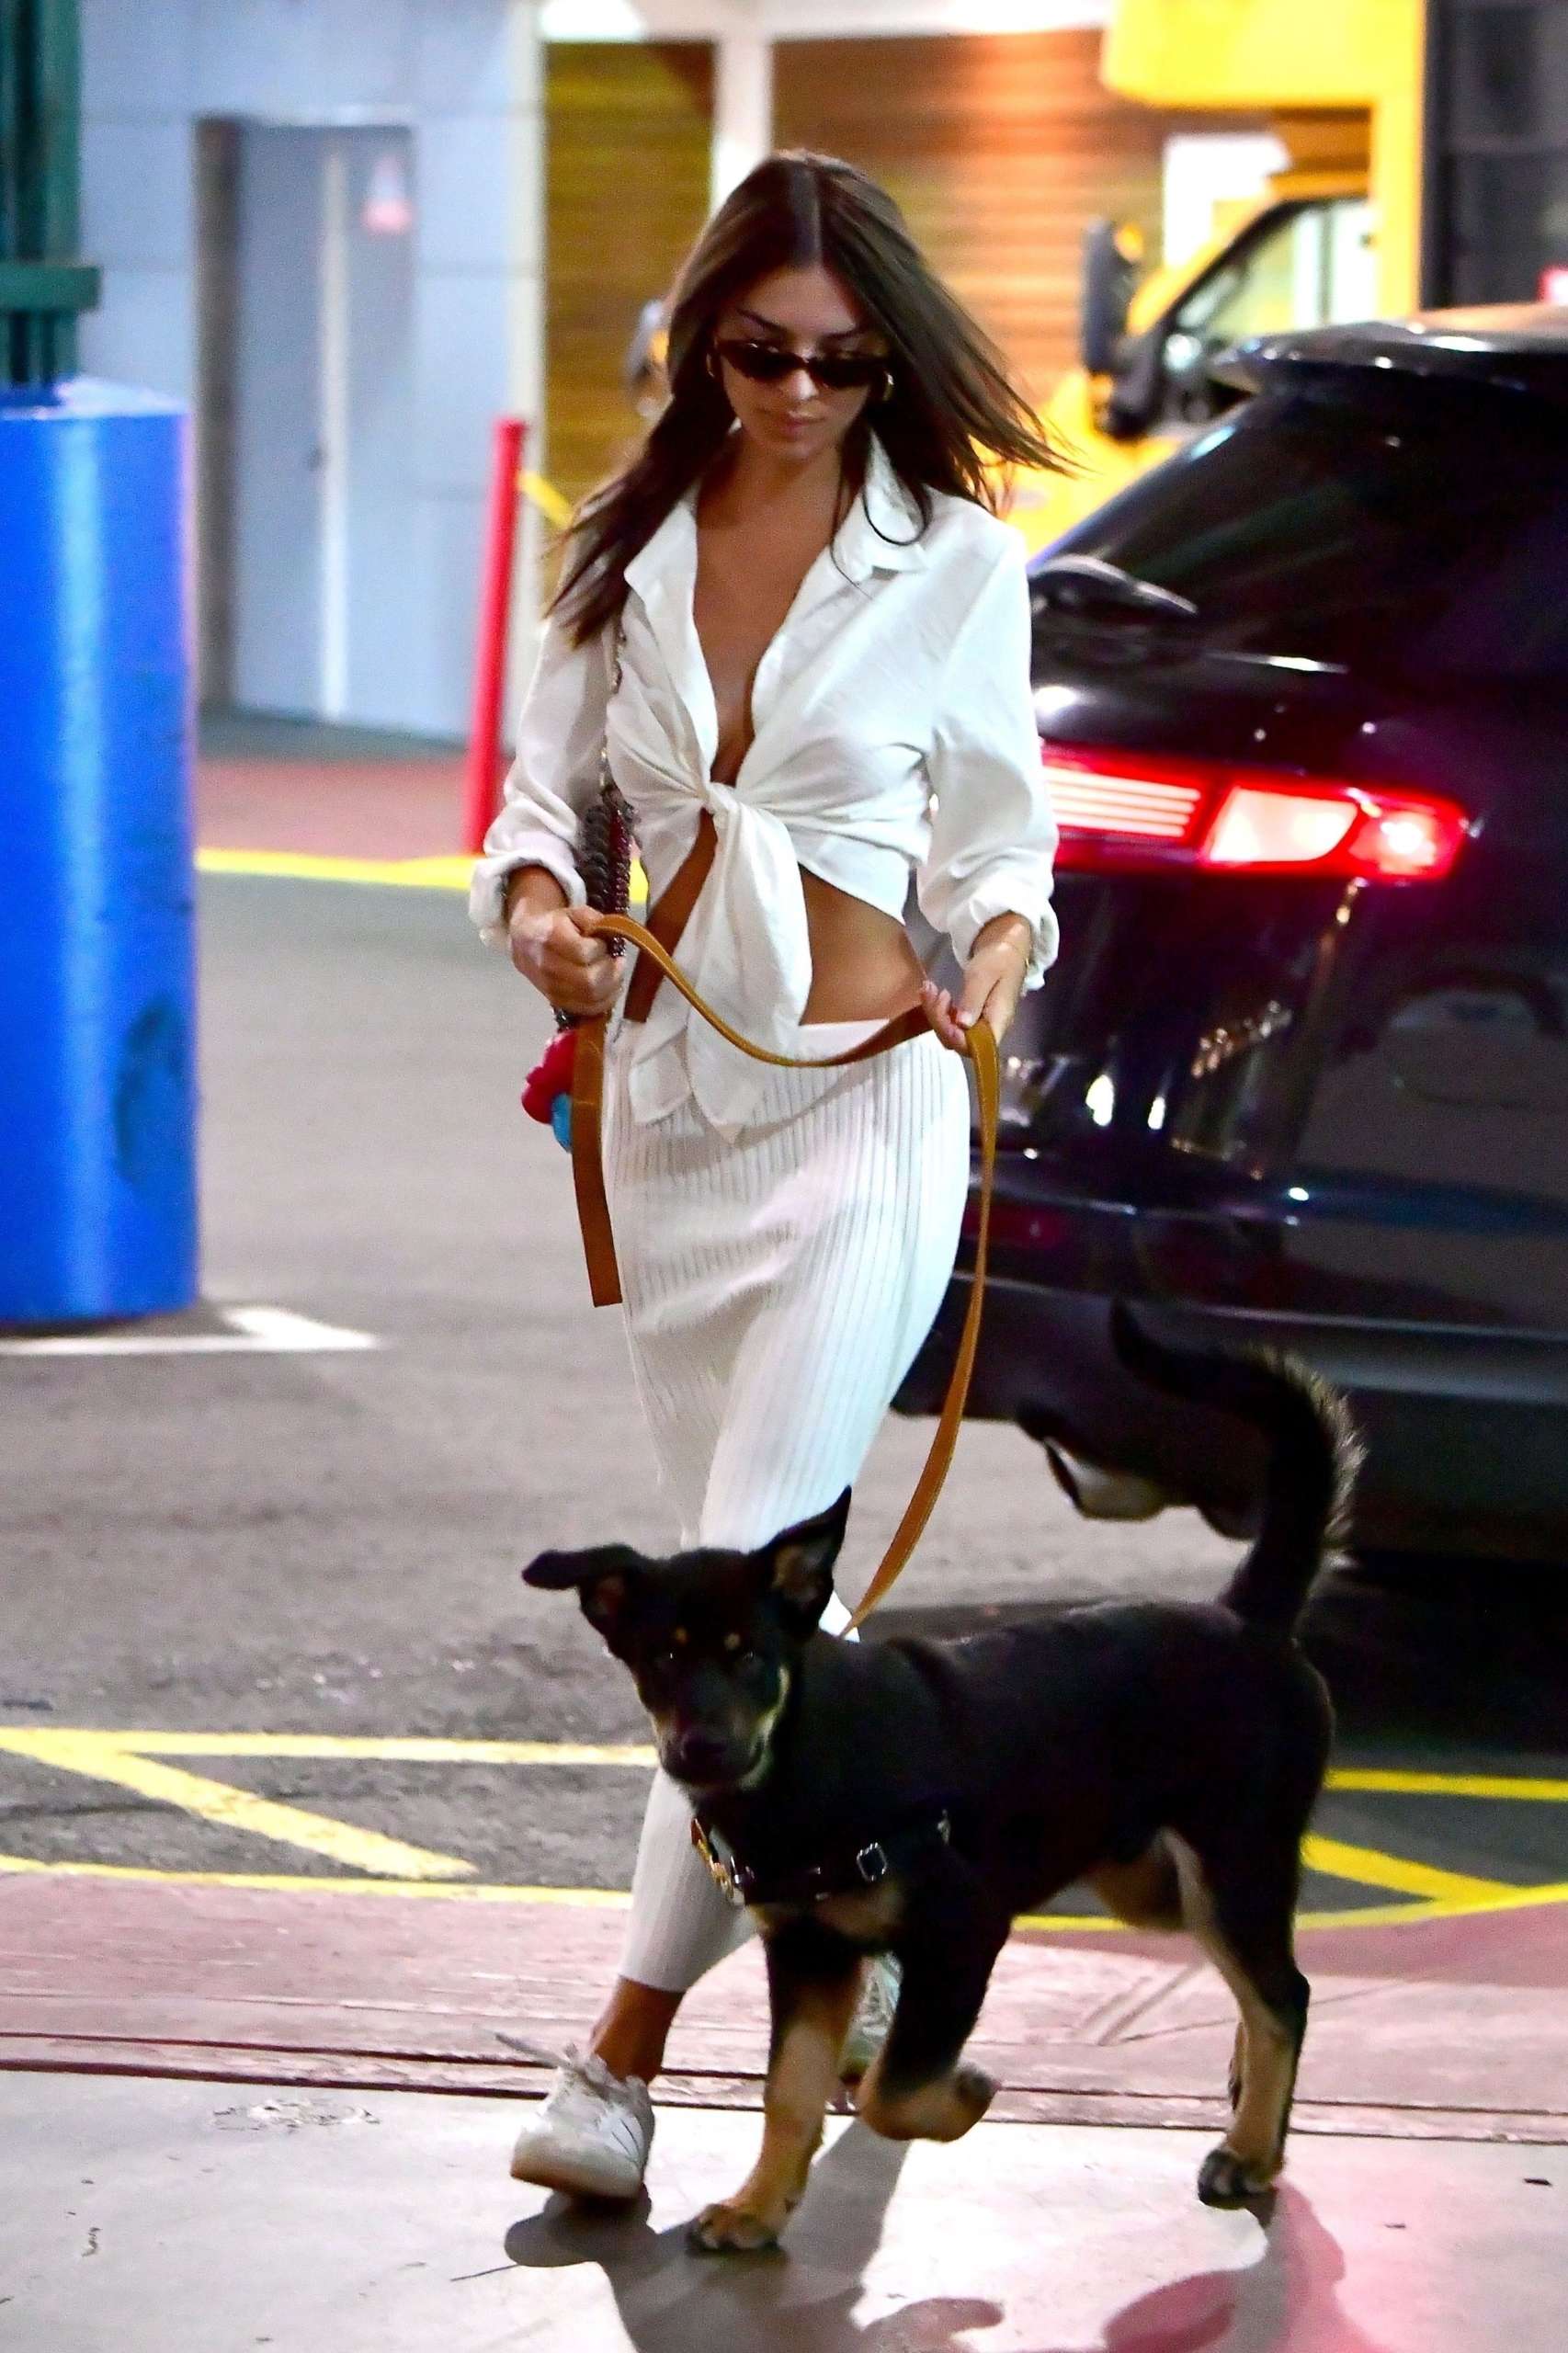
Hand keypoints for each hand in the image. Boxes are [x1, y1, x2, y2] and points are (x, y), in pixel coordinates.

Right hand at [508, 900, 619, 1017]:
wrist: (526, 942)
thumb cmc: (557, 925)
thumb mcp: (575, 912)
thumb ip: (596, 921)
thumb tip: (614, 936)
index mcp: (552, 937)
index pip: (584, 952)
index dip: (601, 950)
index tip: (604, 945)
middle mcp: (549, 965)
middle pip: (589, 980)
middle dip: (612, 972)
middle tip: (618, 963)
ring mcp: (551, 987)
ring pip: (590, 998)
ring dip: (611, 988)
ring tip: (616, 975)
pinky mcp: (556, 1001)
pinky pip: (586, 1009)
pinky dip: (604, 1002)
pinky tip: (610, 989)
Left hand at [922, 922, 1029, 1052]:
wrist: (1006, 949)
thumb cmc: (999, 959)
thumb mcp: (983, 974)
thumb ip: (974, 1000)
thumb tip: (962, 1025)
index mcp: (999, 1020)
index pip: (978, 1046)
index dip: (956, 1038)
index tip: (942, 1016)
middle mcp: (990, 1029)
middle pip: (960, 1043)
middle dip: (940, 1021)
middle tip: (934, 993)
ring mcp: (979, 1025)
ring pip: (951, 1033)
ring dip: (935, 1014)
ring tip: (931, 989)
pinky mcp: (971, 1018)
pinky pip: (951, 1023)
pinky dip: (938, 1010)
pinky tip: (933, 993)